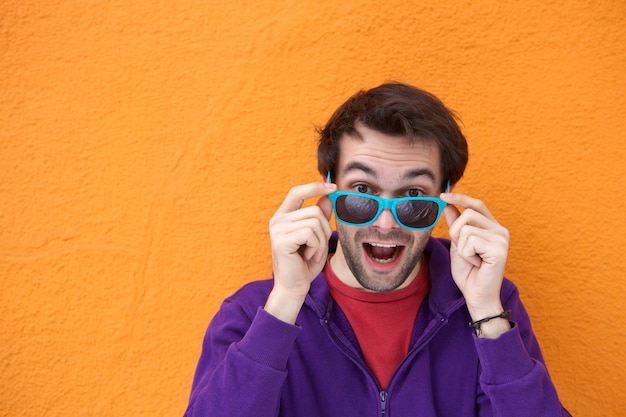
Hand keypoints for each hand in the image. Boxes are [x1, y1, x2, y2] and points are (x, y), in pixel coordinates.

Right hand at [264, 181, 335, 322]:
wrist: (294, 287)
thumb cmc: (305, 263)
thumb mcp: (317, 237)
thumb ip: (320, 216)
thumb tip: (328, 196)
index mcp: (283, 216)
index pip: (297, 192)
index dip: (314, 187)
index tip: (332, 186)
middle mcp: (277, 220)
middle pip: (314, 210)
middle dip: (324, 230)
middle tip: (318, 248)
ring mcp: (277, 229)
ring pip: (314, 222)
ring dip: (320, 241)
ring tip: (312, 253)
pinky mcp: (281, 240)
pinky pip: (309, 233)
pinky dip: (316, 247)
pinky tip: (308, 256)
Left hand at [441, 192, 510, 336]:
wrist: (476, 295)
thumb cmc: (469, 272)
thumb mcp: (457, 244)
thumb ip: (455, 225)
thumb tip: (448, 205)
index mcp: (492, 227)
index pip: (476, 204)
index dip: (460, 198)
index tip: (443, 195)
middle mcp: (500, 230)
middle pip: (468, 213)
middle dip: (455, 231)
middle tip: (463, 250)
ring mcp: (501, 239)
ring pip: (466, 227)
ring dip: (461, 245)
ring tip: (472, 258)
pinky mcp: (499, 249)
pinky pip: (470, 240)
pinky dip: (466, 254)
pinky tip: (476, 263)